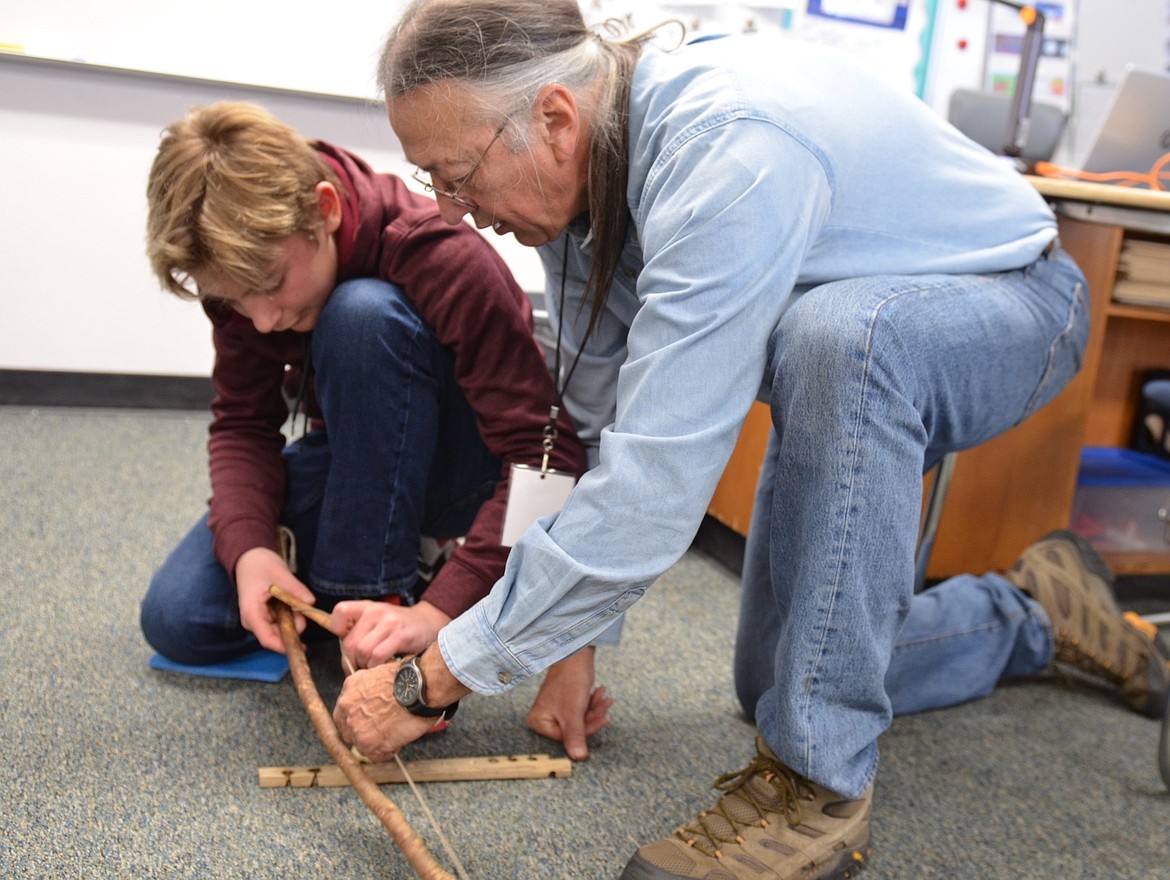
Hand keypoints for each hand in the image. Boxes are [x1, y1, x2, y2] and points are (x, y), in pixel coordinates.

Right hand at [235, 547, 314, 652]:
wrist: (250, 559)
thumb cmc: (261, 566)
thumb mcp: (281, 575)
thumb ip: (296, 590)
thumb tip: (311, 603)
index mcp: (252, 613)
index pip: (267, 639)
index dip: (284, 646)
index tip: (302, 647)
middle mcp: (253, 620)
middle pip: (277, 635)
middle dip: (294, 627)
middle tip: (304, 609)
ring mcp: (259, 620)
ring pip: (281, 629)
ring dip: (293, 620)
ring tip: (295, 599)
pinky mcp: (265, 617)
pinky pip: (281, 622)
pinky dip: (290, 615)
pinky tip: (291, 601)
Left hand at [330, 600, 450, 669]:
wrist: (429, 622)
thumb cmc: (399, 626)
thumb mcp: (377, 621)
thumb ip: (360, 633)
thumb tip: (344, 658)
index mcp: (367, 607)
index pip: (340, 611)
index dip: (338, 630)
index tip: (348, 643)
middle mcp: (376, 611)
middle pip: (350, 642)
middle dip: (351, 661)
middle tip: (358, 667)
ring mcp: (389, 622)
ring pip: (362, 651)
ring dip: (364, 666)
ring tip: (372, 667)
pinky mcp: (400, 635)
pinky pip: (377, 656)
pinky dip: (376, 667)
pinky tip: (382, 667)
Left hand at [333, 660, 444, 762]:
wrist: (419, 688)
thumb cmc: (408, 680)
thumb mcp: (379, 675)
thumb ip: (367, 691)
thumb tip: (371, 703)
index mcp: (350, 687)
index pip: (344, 711)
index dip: (357, 718)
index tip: (366, 722)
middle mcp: (346, 707)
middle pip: (348, 730)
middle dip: (364, 732)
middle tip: (382, 730)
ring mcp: (355, 726)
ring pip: (361, 744)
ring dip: (377, 742)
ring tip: (395, 732)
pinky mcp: (366, 742)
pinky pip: (375, 756)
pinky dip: (388, 751)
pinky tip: (399, 739)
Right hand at [526, 647, 612, 760]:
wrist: (576, 653)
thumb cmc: (570, 679)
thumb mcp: (573, 711)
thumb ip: (575, 736)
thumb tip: (578, 758)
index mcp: (538, 722)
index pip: (567, 738)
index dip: (587, 729)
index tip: (602, 718)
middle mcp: (543, 719)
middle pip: (574, 730)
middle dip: (592, 717)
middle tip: (605, 705)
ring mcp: (554, 711)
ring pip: (580, 720)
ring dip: (594, 709)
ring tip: (604, 697)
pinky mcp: (564, 704)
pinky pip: (580, 712)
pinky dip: (591, 704)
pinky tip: (599, 694)